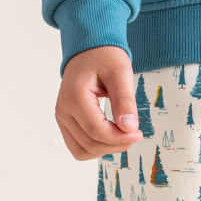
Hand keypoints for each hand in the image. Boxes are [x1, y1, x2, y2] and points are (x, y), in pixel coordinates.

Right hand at [54, 45, 143, 159]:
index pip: (96, 130)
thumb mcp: (120, 71)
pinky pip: (78, 146)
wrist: (89, 50)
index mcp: (74, 96)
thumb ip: (124, 99)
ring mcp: (62, 117)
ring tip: (124, 136)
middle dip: (115, 145)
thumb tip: (129, 128)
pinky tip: (112, 135)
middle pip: (89, 144)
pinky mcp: (65, 122)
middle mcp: (63, 110)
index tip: (138, 134)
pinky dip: (96, 147)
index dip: (119, 138)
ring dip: (105, 149)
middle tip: (135, 134)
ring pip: (81, 150)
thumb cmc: (105, 56)